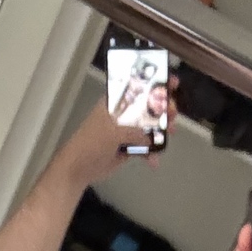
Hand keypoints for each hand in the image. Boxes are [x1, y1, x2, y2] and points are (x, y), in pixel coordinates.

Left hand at [60, 83, 178, 186]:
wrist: (78, 169)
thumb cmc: (91, 143)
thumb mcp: (113, 132)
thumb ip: (134, 132)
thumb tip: (150, 137)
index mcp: (115, 103)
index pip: (136, 88)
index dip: (153, 83)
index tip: (171, 81)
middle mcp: (122, 114)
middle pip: (147, 107)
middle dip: (162, 108)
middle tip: (173, 112)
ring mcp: (125, 131)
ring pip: (148, 127)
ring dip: (160, 130)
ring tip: (171, 132)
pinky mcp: (127, 148)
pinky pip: (144, 148)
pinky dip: (150, 154)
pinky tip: (154, 160)